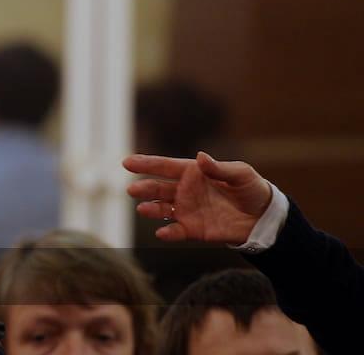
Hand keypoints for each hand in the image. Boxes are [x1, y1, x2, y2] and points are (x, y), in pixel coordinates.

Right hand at [123, 151, 271, 243]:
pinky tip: (162, 233)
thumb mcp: (240, 174)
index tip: (127, 162)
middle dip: (144, 188)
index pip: (165, 166)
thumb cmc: (251, 189)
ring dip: (151, 209)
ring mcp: (186, 210)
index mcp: (192, 173)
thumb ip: (219, 168)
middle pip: (158, 188)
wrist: (263, 217)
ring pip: (162, 208)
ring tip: (143, 209)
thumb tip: (201, 157)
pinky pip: (176, 231)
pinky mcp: (193, 229)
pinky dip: (168, 233)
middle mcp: (184, 191)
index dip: (146, 164)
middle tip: (132, 190)